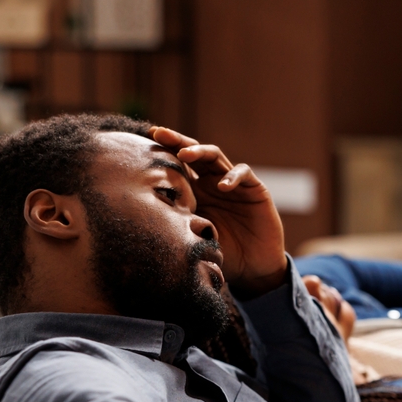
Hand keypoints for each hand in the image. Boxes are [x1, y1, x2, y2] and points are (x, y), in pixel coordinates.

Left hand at [150, 127, 286, 295]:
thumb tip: (146, 215)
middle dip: (177, 141)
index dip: (164, 151)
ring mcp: (233, 183)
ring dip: (200, 152)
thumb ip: (179, 223)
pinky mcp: (254, 189)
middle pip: (194, 153)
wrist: (253, 267)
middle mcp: (212, 182)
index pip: (178, 165)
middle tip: (160, 134)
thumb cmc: (223, 253)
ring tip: (186, 155)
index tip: (146, 140)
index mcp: (196, 192)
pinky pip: (243, 173)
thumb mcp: (195, 237)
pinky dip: (232, 176)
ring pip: (215, 156)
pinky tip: (222, 186)